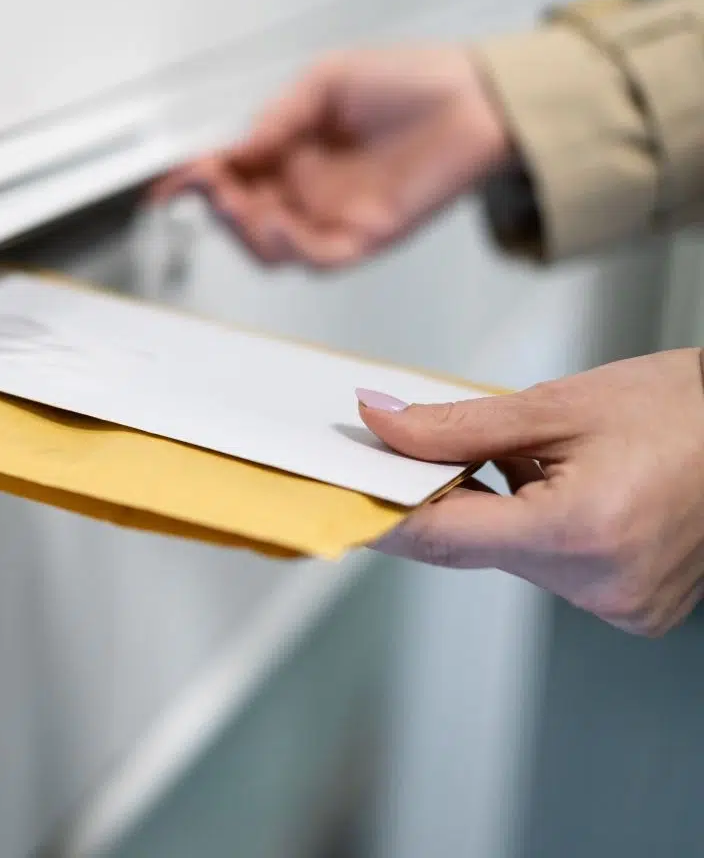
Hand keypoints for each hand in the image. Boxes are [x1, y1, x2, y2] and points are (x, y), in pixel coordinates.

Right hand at [151, 47, 512, 267]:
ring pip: (269, 247)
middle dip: (216, 206)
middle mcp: (306, 190)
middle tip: (210, 187)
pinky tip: (275, 221)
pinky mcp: (364, 238)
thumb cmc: (410, 81)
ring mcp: (332, 217)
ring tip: (237, 204)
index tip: (166, 184)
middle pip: (241, 218)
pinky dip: (287, 247)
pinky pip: (315, 257)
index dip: (193, 181)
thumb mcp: (327, 80)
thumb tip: (236, 148)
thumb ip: (278, 116)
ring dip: (244, 231)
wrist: (478, 98)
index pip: (230, 174)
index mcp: (290, 152)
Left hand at [357, 349, 703, 636]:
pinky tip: (555, 489)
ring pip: (509, 558)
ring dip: (492, 512)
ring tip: (526, 459)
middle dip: (438, 499)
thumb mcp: (558, 405)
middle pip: (475, 547)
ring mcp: (621, 604)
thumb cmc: (684, 409)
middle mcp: (603, 585)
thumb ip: (458, 426)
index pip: (446, 535)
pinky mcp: (632, 606)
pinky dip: (531, 528)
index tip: (341, 494)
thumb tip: (382, 425)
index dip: (384, 513)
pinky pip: (549, 568)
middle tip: (416, 453)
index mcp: (585, 532)